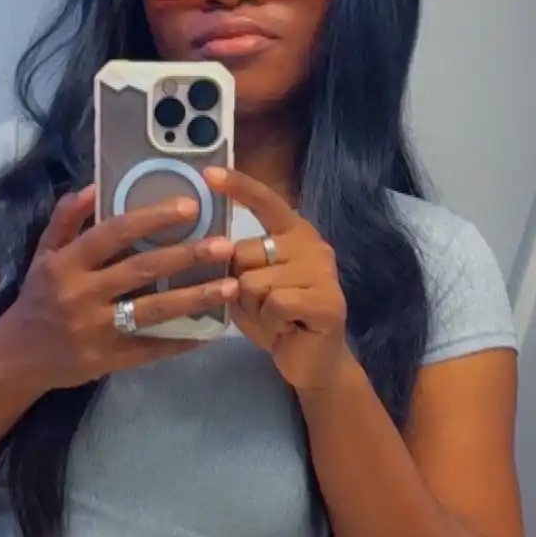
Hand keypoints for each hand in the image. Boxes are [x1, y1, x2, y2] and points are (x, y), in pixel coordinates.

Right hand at [0, 187, 236, 389]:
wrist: (18, 356)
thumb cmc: (37, 299)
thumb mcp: (43, 255)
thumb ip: (65, 220)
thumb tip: (92, 187)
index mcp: (67, 264)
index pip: (113, 233)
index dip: (152, 218)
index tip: (190, 206)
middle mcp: (82, 295)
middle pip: (141, 270)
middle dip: (187, 256)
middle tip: (225, 245)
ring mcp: (96, 330)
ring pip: (153, 310)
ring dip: (195, 298)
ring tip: (231, 287)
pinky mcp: (108, 360)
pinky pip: (151, 349)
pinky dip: (182, 340)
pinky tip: (210, 330)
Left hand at [207, 168, 349, 396]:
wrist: (313, 363)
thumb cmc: (278, 321)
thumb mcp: (248, 288)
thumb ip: (235, 264)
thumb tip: (210, 246)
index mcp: (293, 233)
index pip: (265, 202)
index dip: (238, 186)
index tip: (208, 173)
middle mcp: (312, 243)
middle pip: (243, 252)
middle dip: (239, 287)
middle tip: (263, 307)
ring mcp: (323, 270)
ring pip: (254, 282)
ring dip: (255, 310)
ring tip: (276, 320)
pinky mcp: (327, 300)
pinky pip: (275, 303)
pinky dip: (271, 323)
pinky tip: (287, 329)